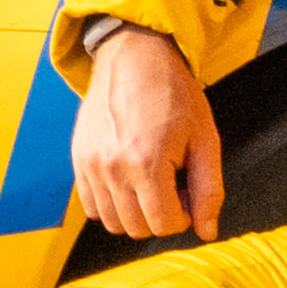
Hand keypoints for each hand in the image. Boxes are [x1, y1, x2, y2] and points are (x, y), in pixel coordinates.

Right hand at [69, 26, 202, 241]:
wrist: (134, 56)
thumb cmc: (172, 92)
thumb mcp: (204, 138)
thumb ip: (209, 190)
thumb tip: (206, 231)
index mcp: (147, 164)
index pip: (166, 225)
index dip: (185, 216)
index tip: (188, 193)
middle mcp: (113, 169)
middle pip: (138, 228)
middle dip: (160, 215)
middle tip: (171, 186)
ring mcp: (90, 165)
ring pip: (112, 222)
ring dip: (135, 213)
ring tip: (148, 182)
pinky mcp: (77, 159)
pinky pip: (91, 206)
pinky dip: (111, 204)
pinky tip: (128, 180)